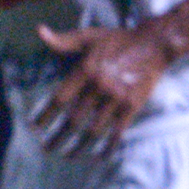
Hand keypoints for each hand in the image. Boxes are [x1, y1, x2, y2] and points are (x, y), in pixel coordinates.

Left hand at [30, 22, 172, 157]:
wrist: (155, 43)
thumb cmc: (117, 39)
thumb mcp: (88, 36)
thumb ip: (63, 40)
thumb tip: (39, 31)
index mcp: (85, 70)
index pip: (59, 99)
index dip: (45, 115)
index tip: (33, 128)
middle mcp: (99, 86)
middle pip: (73, 119)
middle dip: (57, 137)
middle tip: (45, 148)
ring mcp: (117, 98)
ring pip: (93, 130)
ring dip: (78, 146)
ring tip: (66, 155)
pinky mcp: (132, 105)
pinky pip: (117, 131)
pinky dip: (107, 147)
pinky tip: (98, 157)